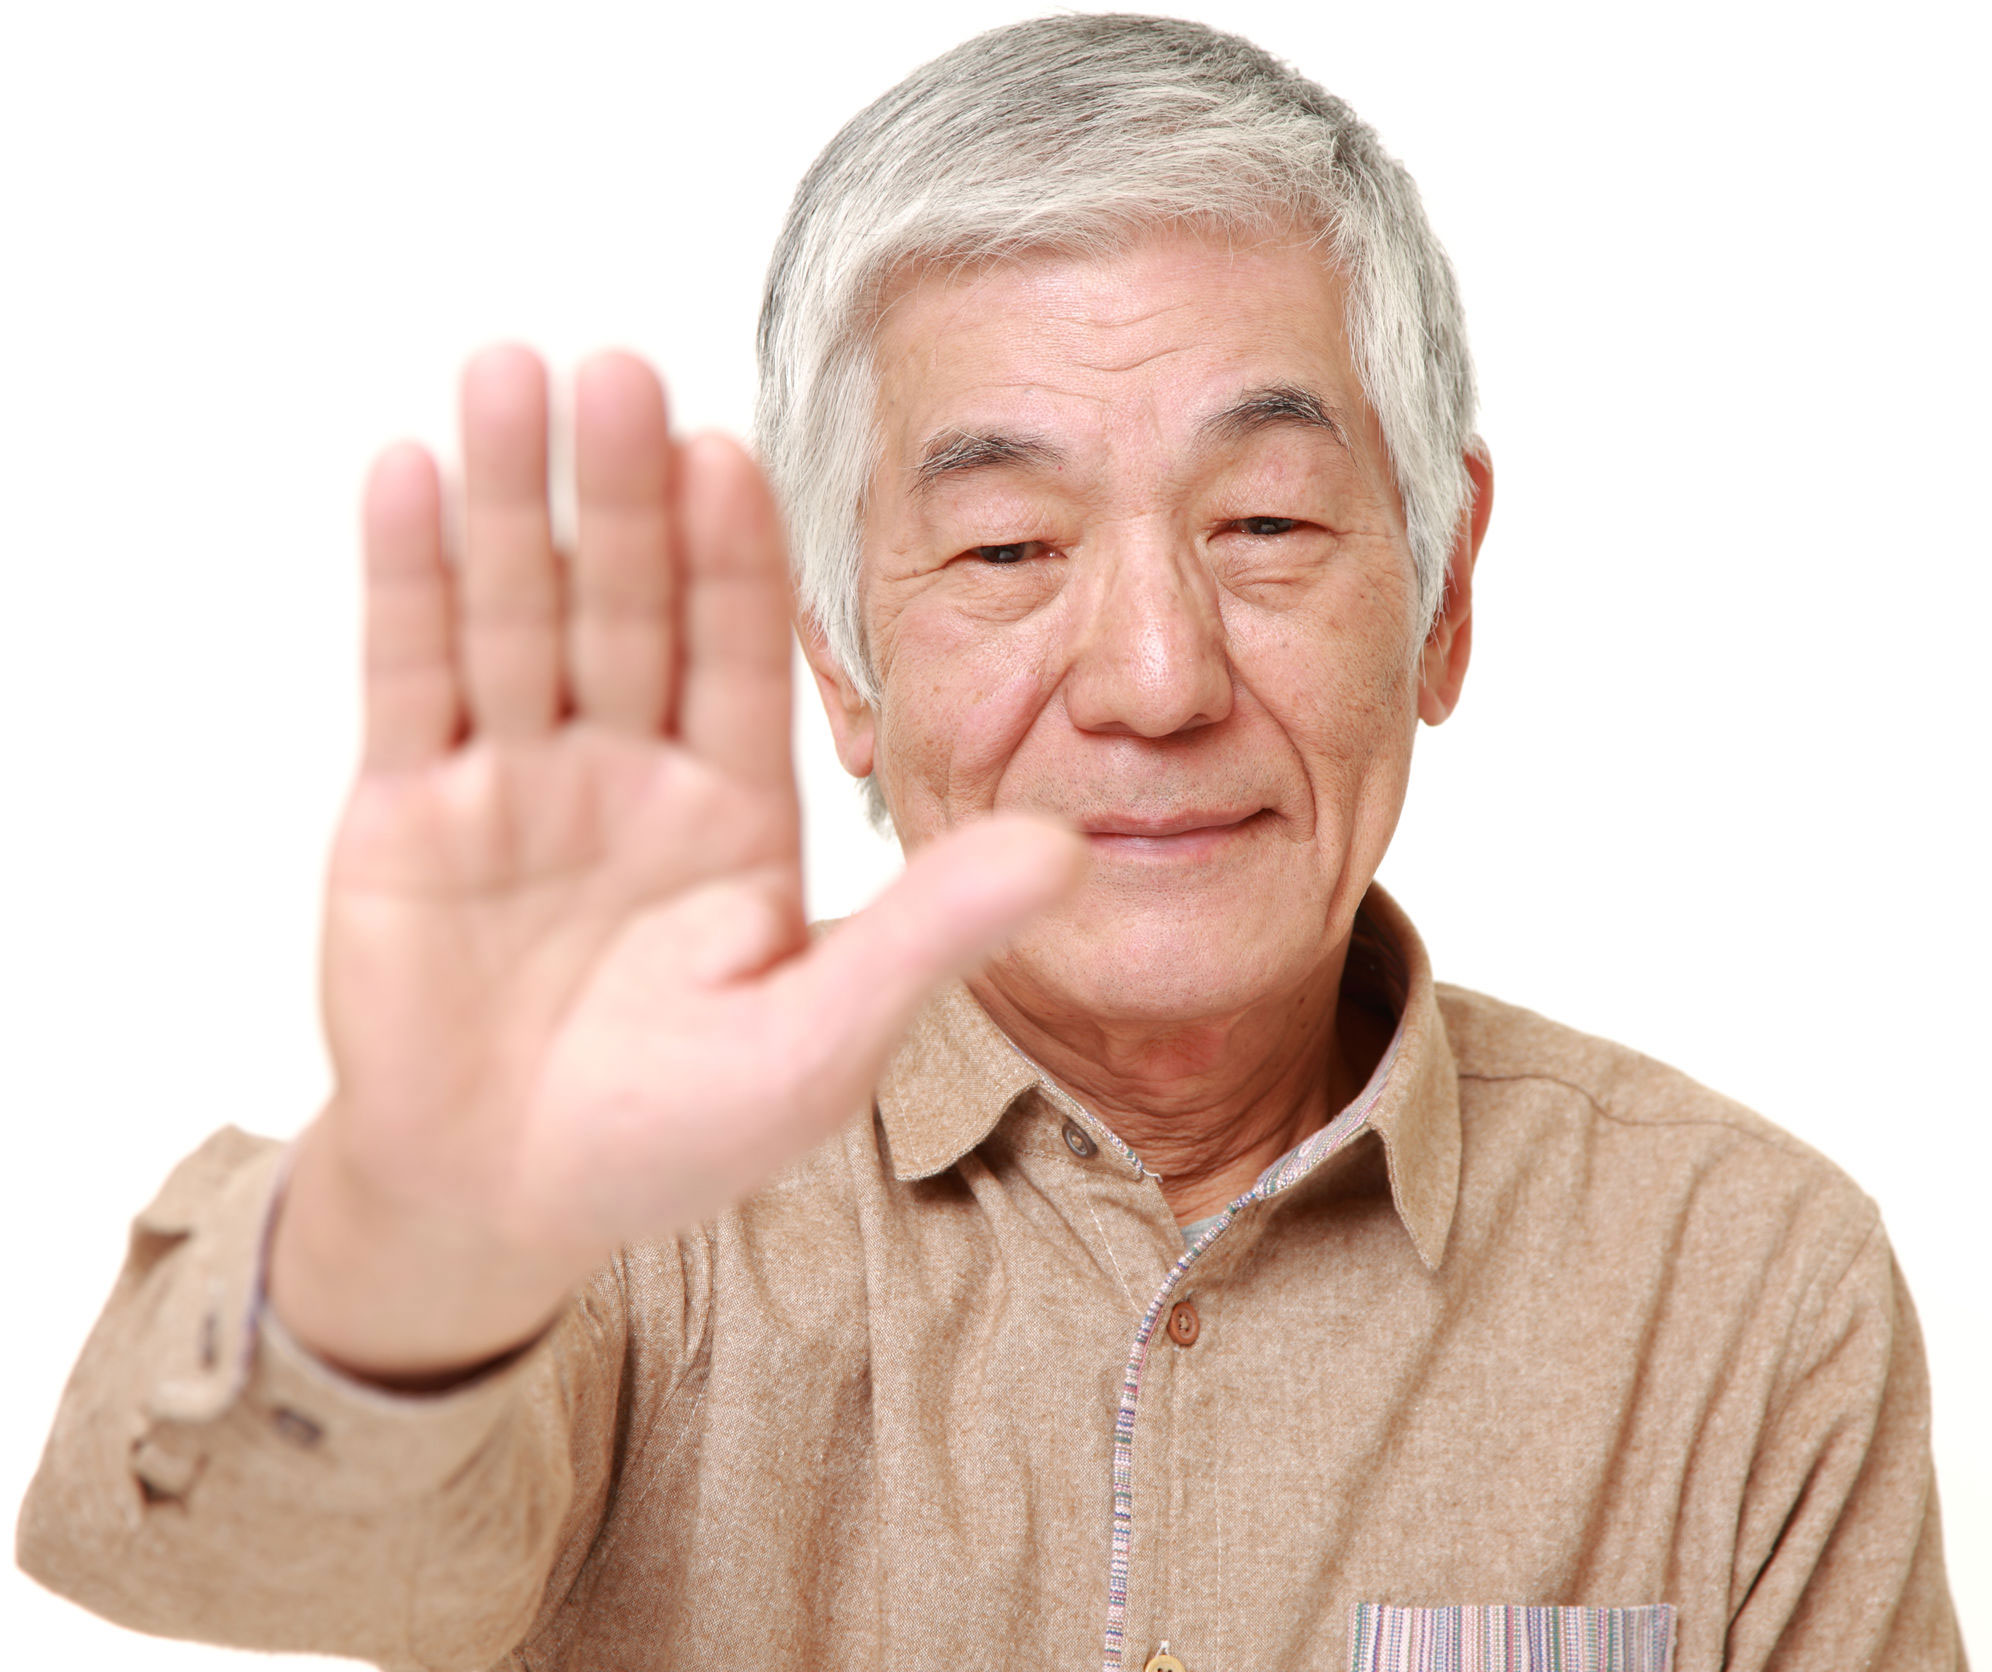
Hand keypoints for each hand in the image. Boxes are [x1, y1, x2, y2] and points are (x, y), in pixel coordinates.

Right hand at [268, 347, 1082, 1381]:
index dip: (733, 556)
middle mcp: (628, 770)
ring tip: (511, 373)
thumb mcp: (819, 1038)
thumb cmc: (671, 1134)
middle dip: (623, 496)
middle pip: (628, 606)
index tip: (735, 452)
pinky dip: (409, 582)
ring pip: (518, 614)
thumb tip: (1073, 850)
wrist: (502, 1203)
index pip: (737, 653)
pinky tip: (409, 475)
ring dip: (512, 500)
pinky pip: (412, 681)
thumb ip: (928, 936)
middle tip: (623, 370)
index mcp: (732, 807)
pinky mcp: (408, 810)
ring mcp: (515, 782)